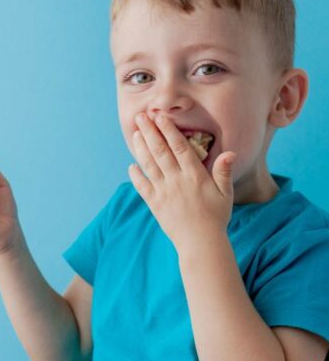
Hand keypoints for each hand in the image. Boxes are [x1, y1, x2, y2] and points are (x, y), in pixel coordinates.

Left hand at [128, 113, 236, 250]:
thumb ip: (224, 171)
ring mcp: (163, 191)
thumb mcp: (225, 194)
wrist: (201, 243)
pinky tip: (131, 166)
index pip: (179, 147)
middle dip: (150, 132)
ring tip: (135, 133)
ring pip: (149, 164)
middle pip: (160, 151)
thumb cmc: (216, 217)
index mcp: (194, 175)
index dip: (169, 130)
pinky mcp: (154, 204)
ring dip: (140, 148)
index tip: (160, 117)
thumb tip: (230, 152)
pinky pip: (142, 186)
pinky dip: (135, 175)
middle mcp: (177, 180)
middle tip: (140, 117)